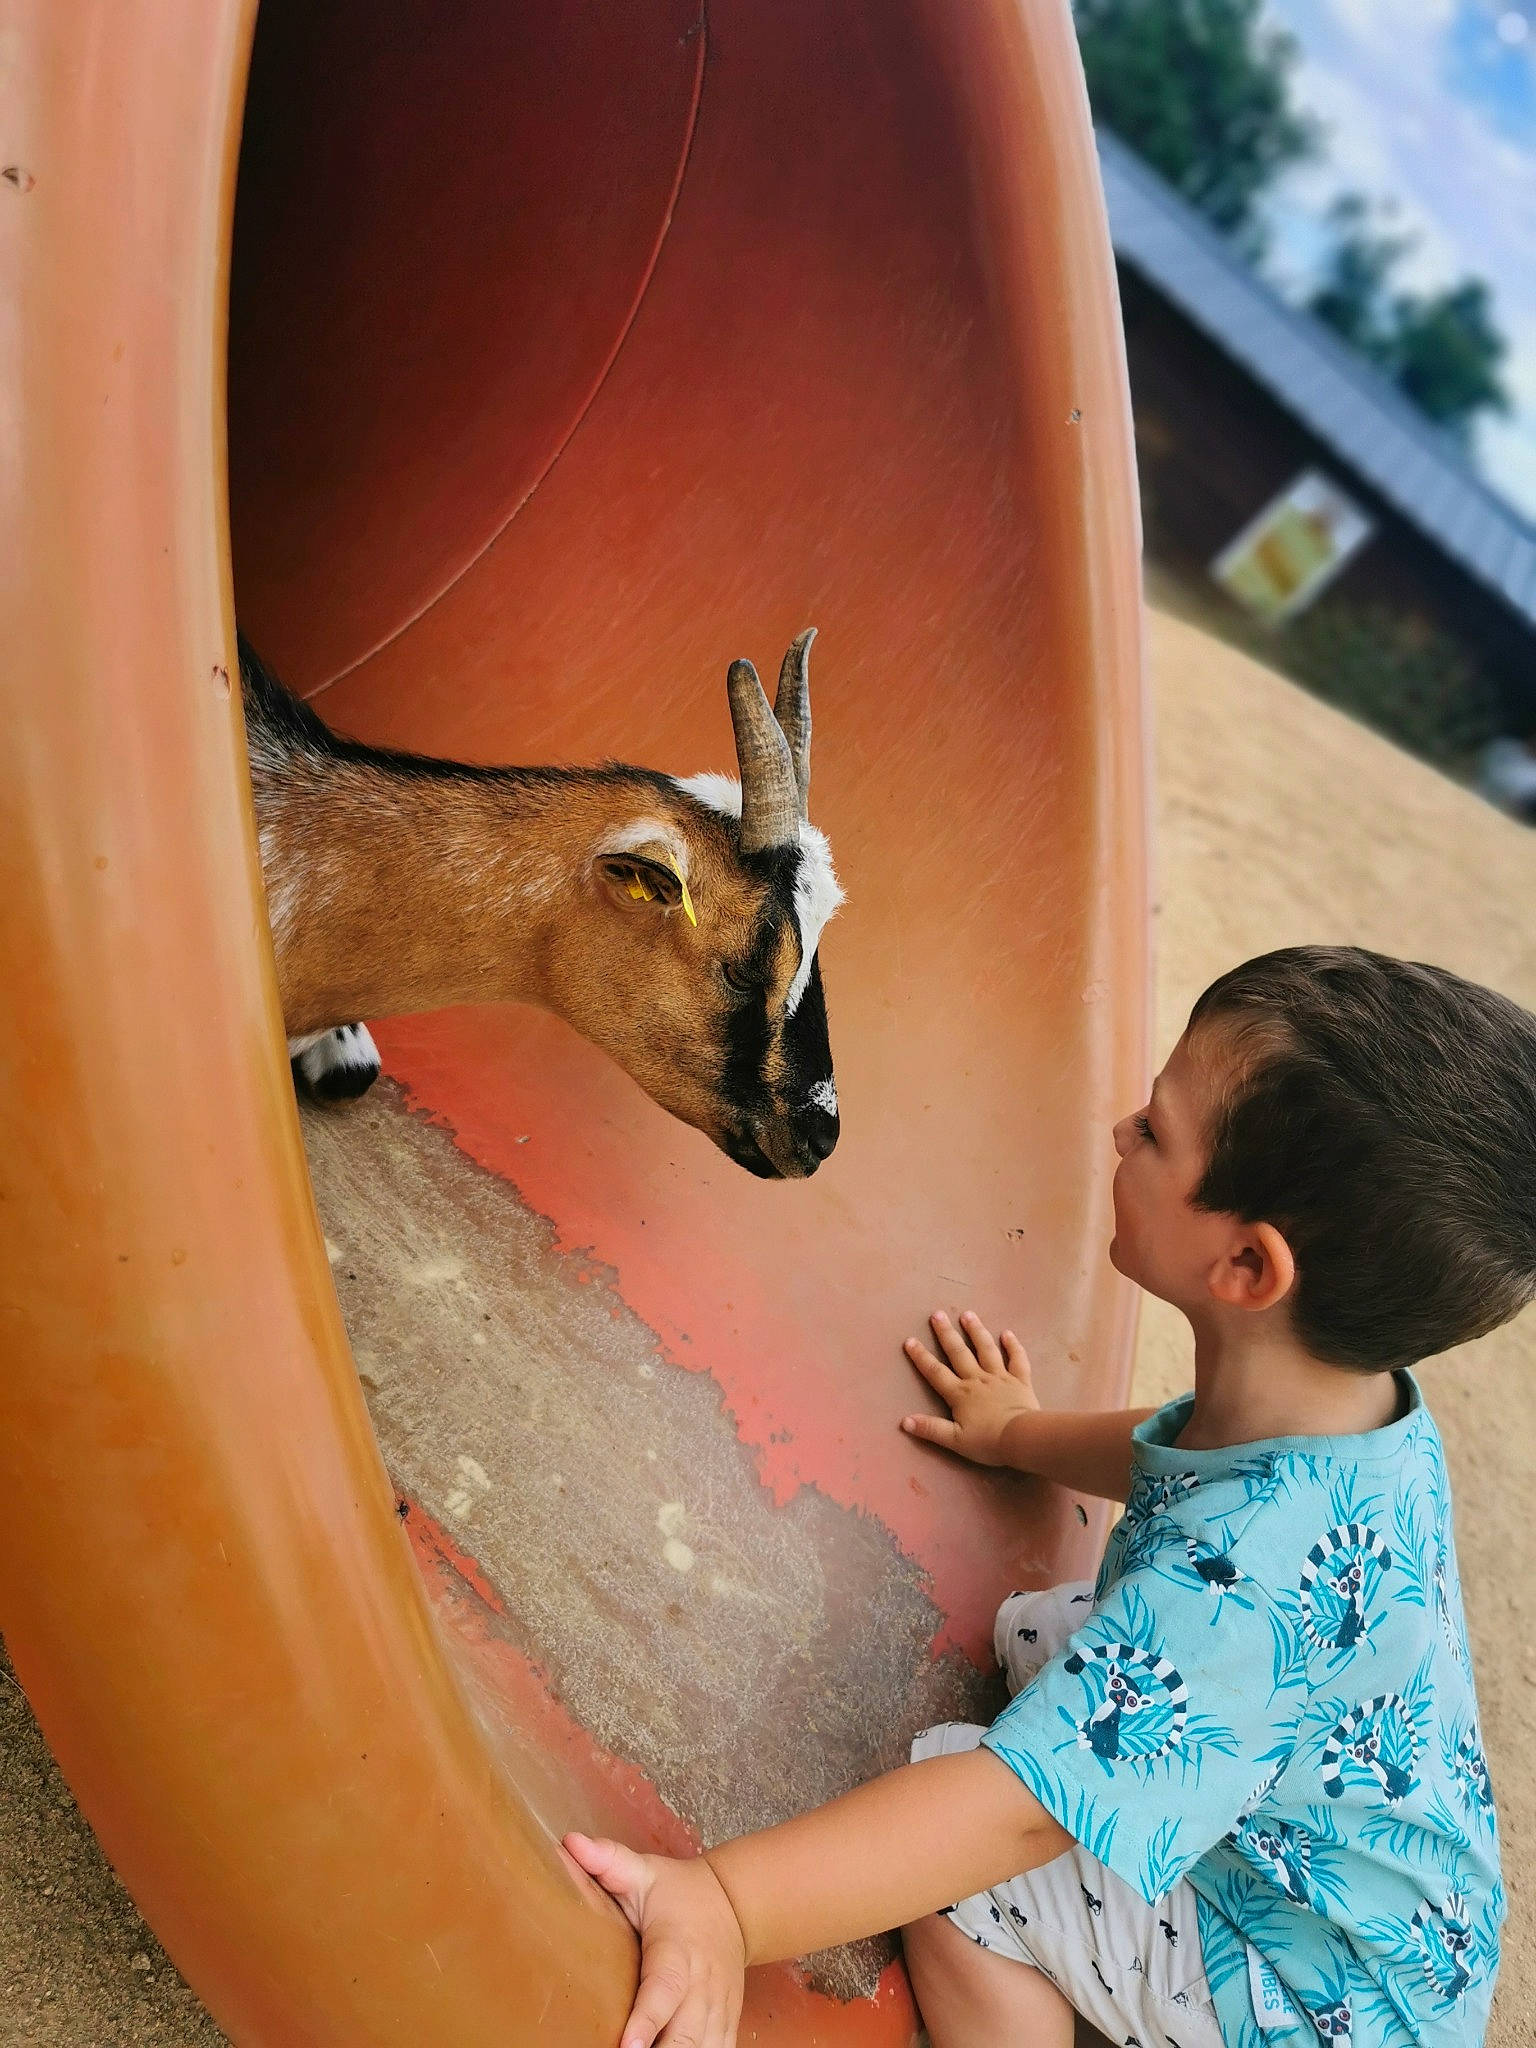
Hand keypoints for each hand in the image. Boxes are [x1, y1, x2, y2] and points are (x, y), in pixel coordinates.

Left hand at [564, 1832, 746, 2047]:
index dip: (647, 2018)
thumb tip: (571, 1843)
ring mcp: (716, 2009)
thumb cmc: (680, 1894)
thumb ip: (609, 1861)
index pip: (664, 1988)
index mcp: (678, 1949)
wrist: (735, 1906)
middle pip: (686, 2036)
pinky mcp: (724, 2025)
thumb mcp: (644, 1873)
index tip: (628, 2045)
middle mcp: (701, 1985)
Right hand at [900, 1310, 1040, 1466]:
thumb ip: (931, 1429)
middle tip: (937, 1314)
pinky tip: (1007, 1333)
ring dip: (976, 1331)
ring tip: (967, 1314)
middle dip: (946, 1334)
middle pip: (959, 1353)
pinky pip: (1017, 1359)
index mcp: (960, 1393)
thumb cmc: (988, 1442)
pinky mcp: (1020, 1380)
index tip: (910, 1340)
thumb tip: (904, 1421)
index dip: (921, 1357)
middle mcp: (978, 1379)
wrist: (1022, 1438)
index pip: (936, 1372)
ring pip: (986, 1349)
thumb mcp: (955, 1440)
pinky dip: (1013, 1346)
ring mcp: (1000, 1377)